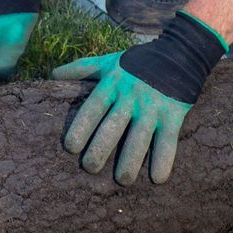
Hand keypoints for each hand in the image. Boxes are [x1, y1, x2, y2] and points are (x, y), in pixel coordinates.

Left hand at [52, 10, 226, 184]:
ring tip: (122, 180)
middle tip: (90, 167)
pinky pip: (168, 140)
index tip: (70, 147)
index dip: (82, 126)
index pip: (93, 107)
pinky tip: (157, 179)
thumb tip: (52, 75)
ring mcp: (153, 105)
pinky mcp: (174, 113)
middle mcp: (131, 95)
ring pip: (139, 137)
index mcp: (113, 83)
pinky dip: (164, 159)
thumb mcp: (109, 61)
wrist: (179, 52)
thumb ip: (82, 68)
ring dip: (131, 160)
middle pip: (113, 125)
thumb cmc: (138, 62)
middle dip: (101, 148)